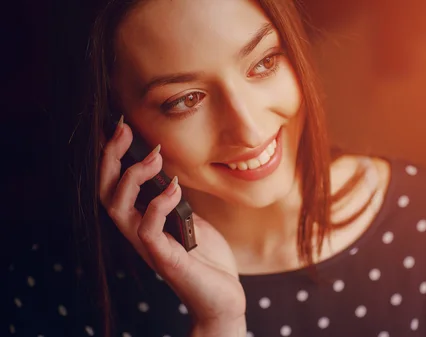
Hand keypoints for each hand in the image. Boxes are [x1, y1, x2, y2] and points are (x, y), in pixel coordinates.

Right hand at [98, 119, 245, 332]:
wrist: (223, 296)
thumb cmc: (207, 258)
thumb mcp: (190, 219)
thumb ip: (175, 199)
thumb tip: (168, 172)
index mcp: (142, 219)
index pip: (115, 185)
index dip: (112, 156)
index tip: (120, 126)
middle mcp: (137, 231)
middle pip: (106, 191)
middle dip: (111, 158)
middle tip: (124, 129)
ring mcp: (148, 246)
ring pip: (117, 208)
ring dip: (132, 177)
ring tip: (154, 156)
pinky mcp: (163, 259)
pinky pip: (147, 229)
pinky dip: (158, 204)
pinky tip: (174, 188)